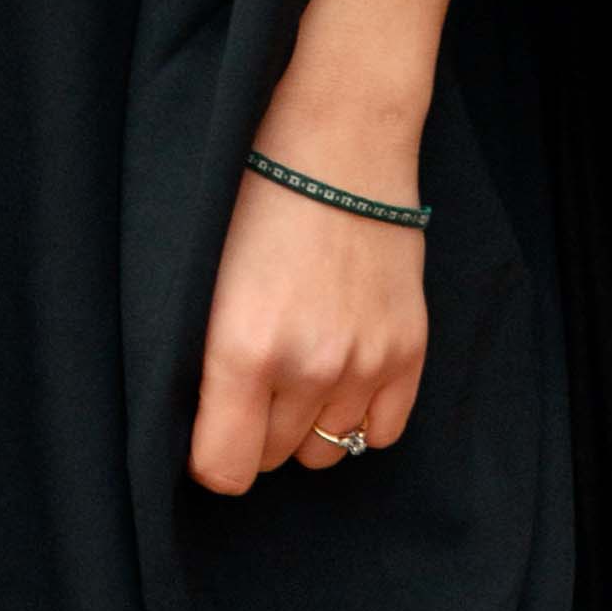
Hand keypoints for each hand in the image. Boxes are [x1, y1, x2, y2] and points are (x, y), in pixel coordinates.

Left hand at [188, 139, 426, 493]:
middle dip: (255, 428)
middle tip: (252, 373)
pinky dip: (358, 414)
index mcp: (243, 348)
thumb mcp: (203, 278)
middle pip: (272, 458)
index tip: (206, 428)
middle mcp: (308, 366)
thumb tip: (202, 431)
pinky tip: (341, 370)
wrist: (338, 140)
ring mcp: (365, 362)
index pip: (224, 469)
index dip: (208, 456)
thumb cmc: (255, 197)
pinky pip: (381, 432)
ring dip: (306, 421)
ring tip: (297, 360)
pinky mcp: (409, 350)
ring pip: (325, 450)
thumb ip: (203, 362)